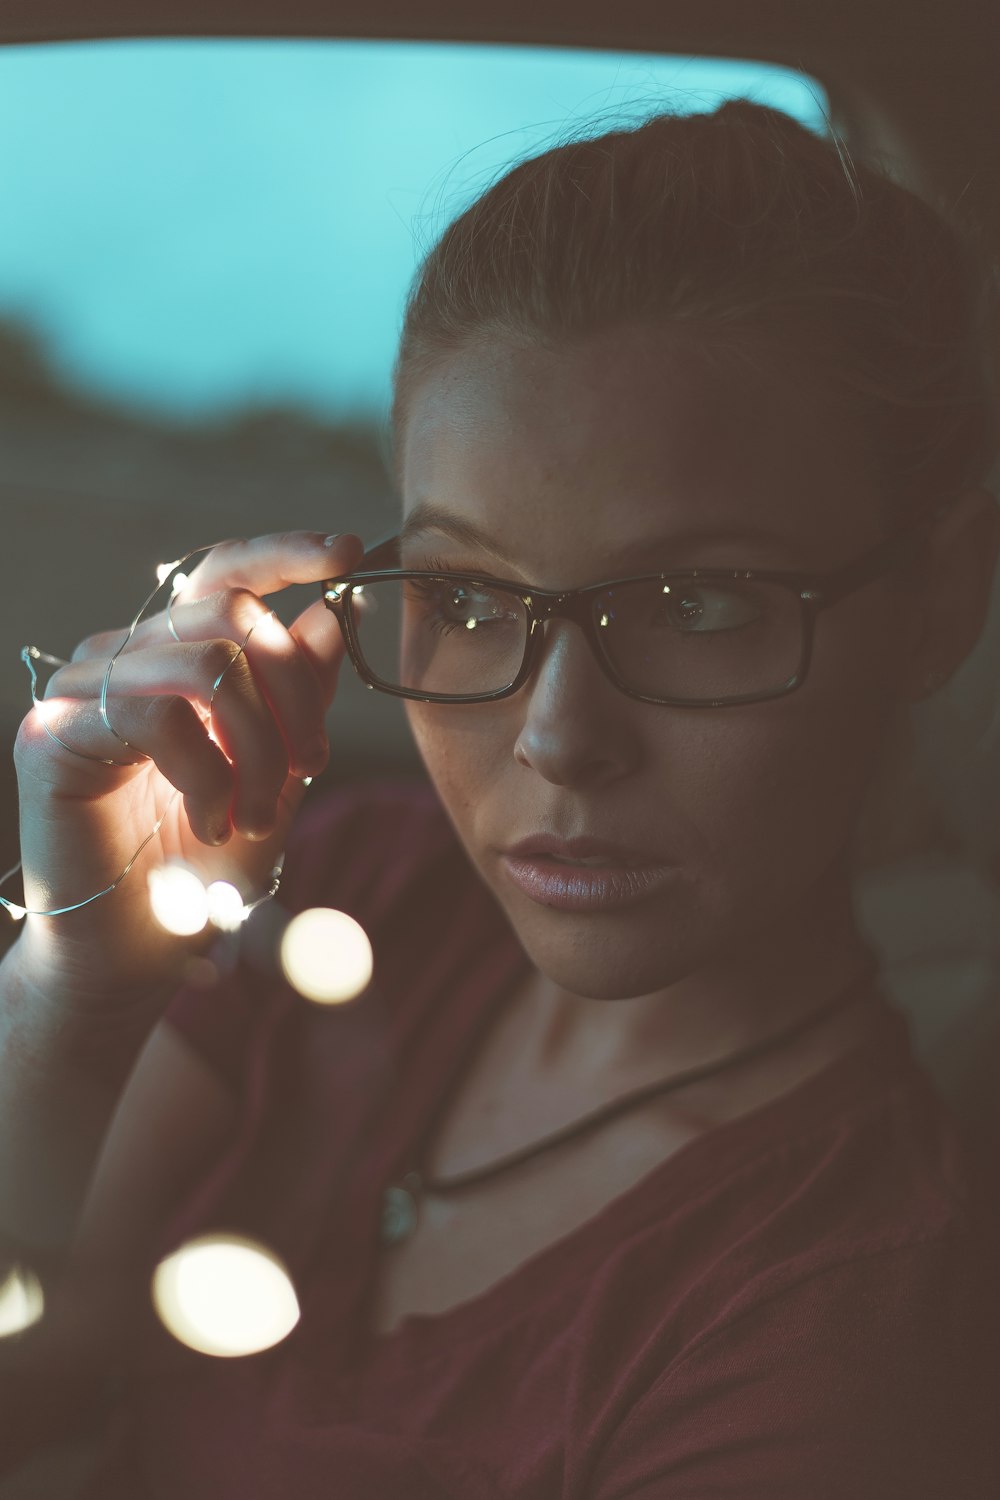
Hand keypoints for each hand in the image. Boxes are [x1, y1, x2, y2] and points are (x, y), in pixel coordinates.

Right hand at [10, 530, 364, 1004]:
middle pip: (232, 615)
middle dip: (296, 693)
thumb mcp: (278, 774)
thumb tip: (331, 615)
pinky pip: (156, 715)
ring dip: (259, 748)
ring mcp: (82, 691)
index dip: (284, 553)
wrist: (138, 953)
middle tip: (310, 768)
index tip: (347, 550)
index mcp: (175, 657)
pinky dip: (208, 772)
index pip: (223, 573)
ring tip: (257, 814)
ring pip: (206, 664)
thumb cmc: (205, 866)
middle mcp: (124, 659)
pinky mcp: (53, 734)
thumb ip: (301, 696)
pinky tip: (211, 818)